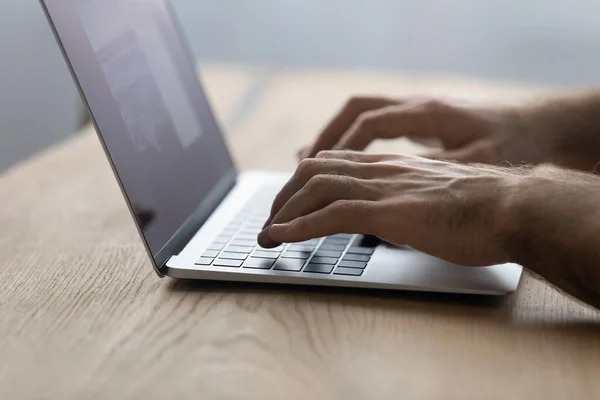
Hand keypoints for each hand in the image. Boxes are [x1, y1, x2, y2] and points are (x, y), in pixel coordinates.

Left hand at [258, 151, 521, 266]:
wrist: (512, 207)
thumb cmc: (481, 210)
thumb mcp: (433, 199)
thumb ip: (406, 201)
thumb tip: (390, 219)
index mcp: (391, 165)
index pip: (333, 163)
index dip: (303, 179)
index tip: (289, 201)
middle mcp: (381, 169)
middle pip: (314, 170)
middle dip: (284, 194)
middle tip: (270, 219)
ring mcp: (382, 188)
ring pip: (314, 187)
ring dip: (283, 211)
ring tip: (267, 232)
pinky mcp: (387, 211)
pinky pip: (329, 214)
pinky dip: (297, 226)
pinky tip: (279, 238)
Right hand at [299, 96, 553, 165]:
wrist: (539, 127)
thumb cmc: (514, 144)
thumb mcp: (479, 165)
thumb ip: (433, 178)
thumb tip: (392, 205)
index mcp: (428, 113)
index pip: (370, 122)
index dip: (340, 149)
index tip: (317, 178)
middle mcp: (416, 106)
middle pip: (355, 112)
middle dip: (323, 142)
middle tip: (296, 175)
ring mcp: (416, 112)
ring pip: (359, 116)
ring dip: (331, 142)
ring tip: (303, 172)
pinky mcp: (418, 124)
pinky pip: (372, 128)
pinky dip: (349, 145)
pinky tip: (337, 166)